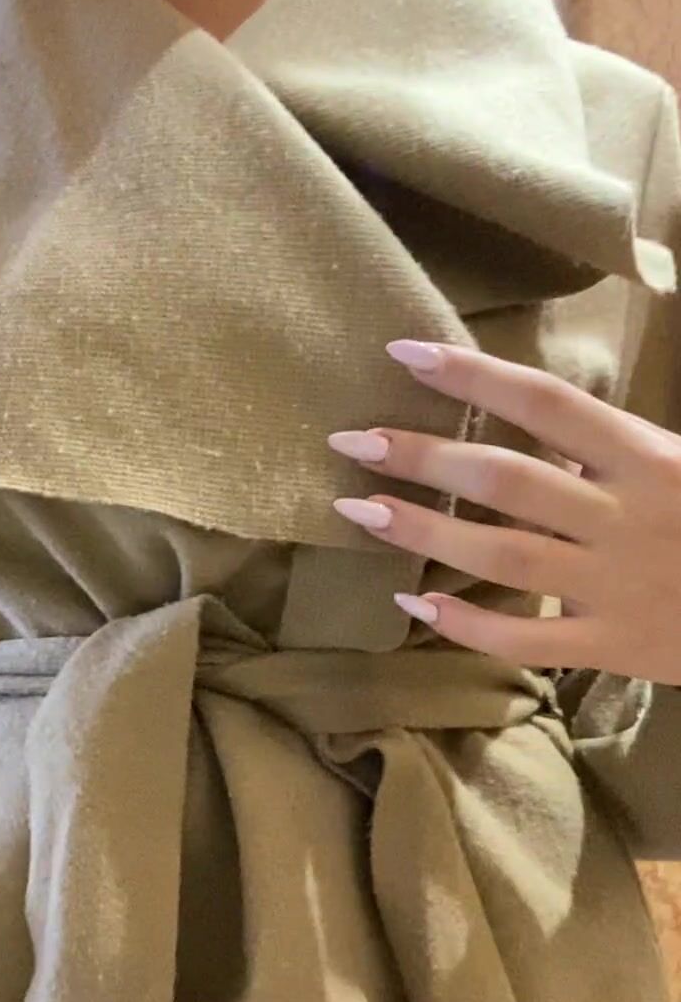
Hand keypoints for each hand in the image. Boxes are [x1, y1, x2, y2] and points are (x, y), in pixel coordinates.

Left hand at [327, 339, 680, 684]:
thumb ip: (617, 445)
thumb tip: (538, 417)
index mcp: (650, 455)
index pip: (546, 403)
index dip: (473, 377)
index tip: (405, 355)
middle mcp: (626, 515)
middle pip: (505, 477)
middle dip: (422, 456)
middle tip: (350, 441)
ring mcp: (616, 584)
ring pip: (501, 554)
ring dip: (423, 531)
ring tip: (360, 510)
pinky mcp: (614, 646)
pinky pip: (526, 636)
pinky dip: (466, 622)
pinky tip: (413, 603)